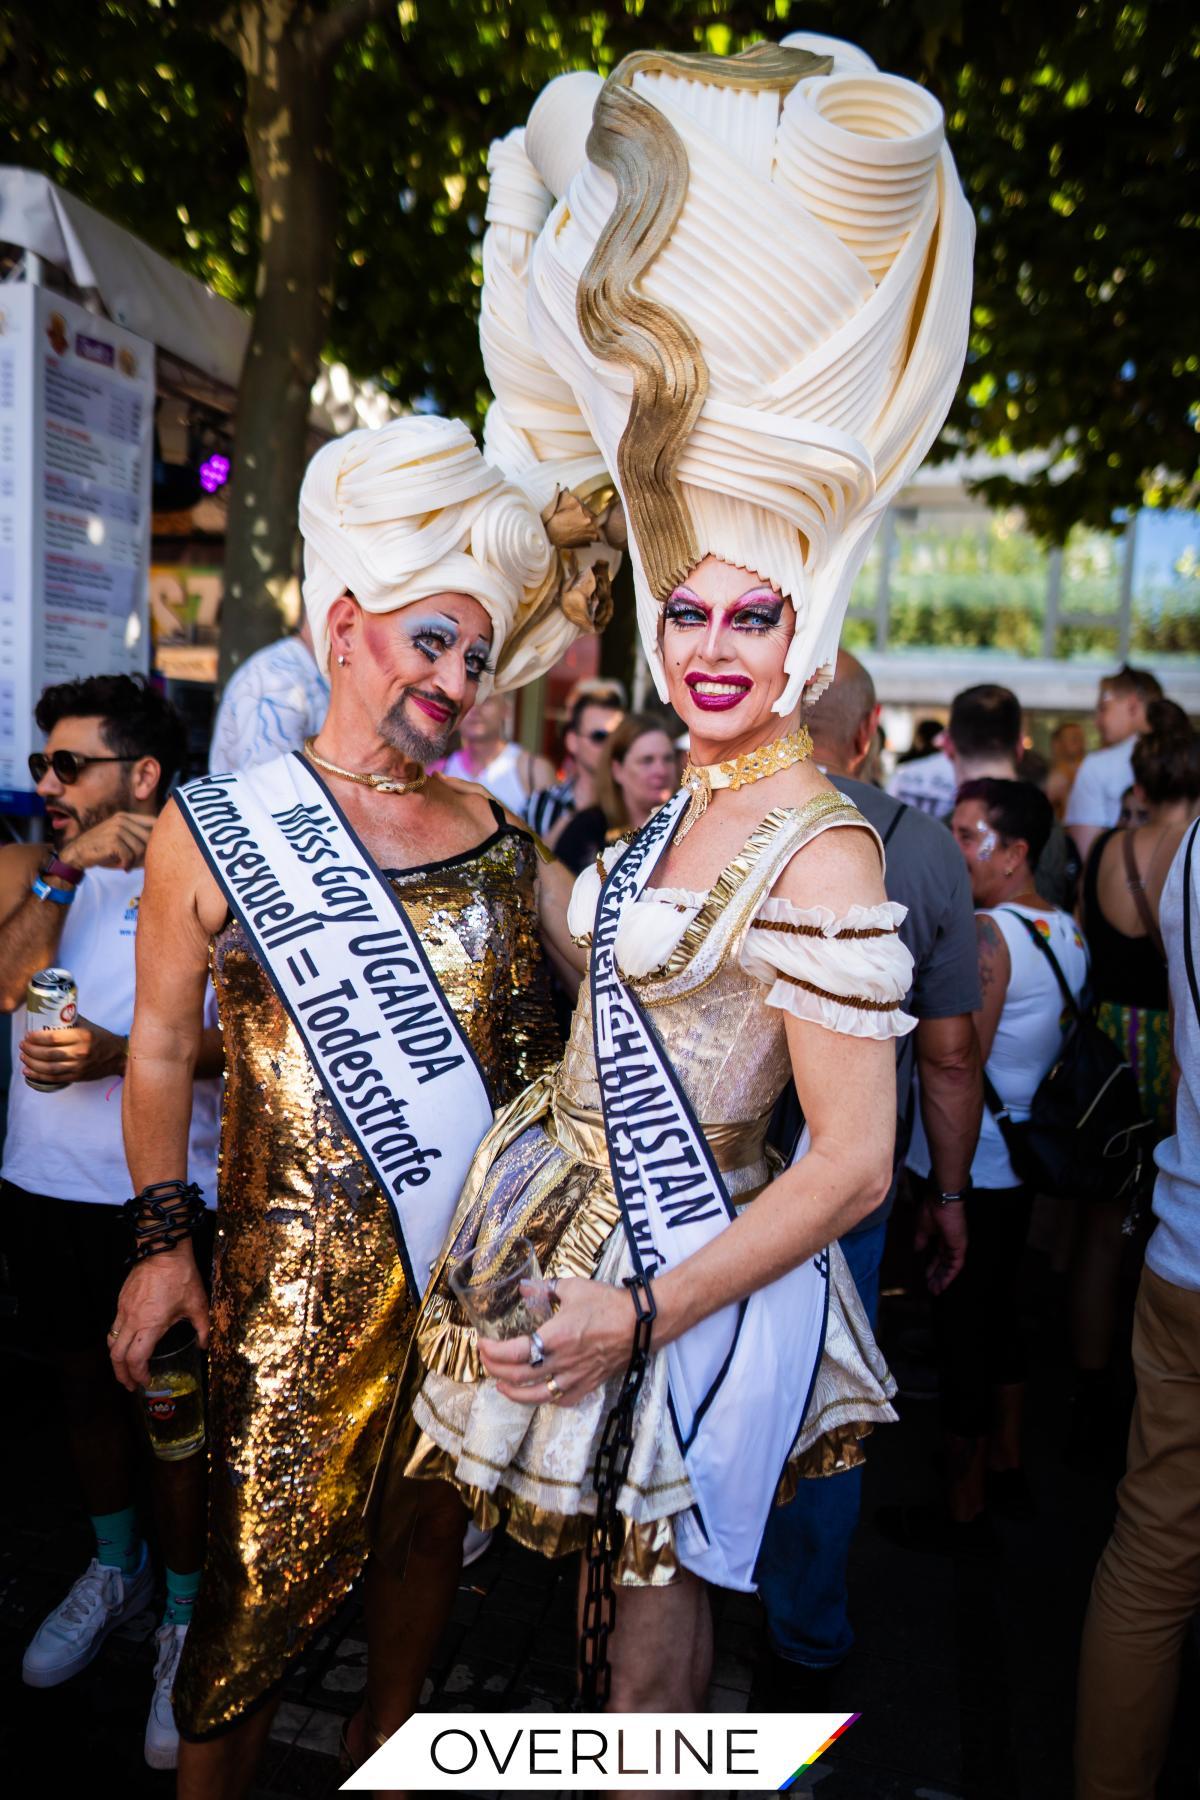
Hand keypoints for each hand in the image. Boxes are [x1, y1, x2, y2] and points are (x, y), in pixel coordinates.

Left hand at [20, 1015, 126, 1087]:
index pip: (53, 1038)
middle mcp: (80, 1052)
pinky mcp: (77, 1077)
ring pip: (49, 1068)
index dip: (37, 1038)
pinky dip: (39, 1076)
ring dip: (32, 1063)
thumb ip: (70, 1019)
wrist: (118, 1056)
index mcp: (82, 1036)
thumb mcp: (87, 1025)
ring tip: (23, 1057)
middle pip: (48, 1054)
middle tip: (22, 1045)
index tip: (28, 1035)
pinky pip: (54, 1078)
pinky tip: (29, 1071)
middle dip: (31, 1050)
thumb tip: (51, 1011)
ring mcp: (79, 1066)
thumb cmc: (101, 1038)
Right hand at [67, 811, 153, 872]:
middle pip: (149, 838)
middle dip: (145, 853)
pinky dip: (127, 864)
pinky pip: (130, 856)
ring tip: (127, 864)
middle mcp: (122, 820)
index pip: (153, 822)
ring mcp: (117, 830)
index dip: (158, 837)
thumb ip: (136, 836)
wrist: (77, 853)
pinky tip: (122, 866)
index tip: (155, 849)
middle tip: (136, 862)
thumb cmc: (101, 848)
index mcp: (125, 817)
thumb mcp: (118, 836)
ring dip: (135, 861)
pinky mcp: (113, 841)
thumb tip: (162, 845)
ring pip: (140, 849)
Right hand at [109, 1244, 208, 1389]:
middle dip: (121, 1374)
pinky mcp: (121, 1300)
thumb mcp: (198, 1305)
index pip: (136, 1360)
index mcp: (150, 1326)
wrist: (163, 1249)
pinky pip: (114, 1326)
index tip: (145, 1382)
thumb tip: (205, 1345)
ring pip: (111, 1341)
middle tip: (130, 1384)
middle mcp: (132, 1320)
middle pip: (116, 1356)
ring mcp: (123, 1310)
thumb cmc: (181, 1276)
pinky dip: (117, 1340)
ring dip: (116, 1359)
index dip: (138, 1375)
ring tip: (125, 1368)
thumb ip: (203, 1328)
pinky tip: (129, 1342)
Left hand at [477, 1276, 635, 1406]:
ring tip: (501, 1384)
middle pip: (519, 1375)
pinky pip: (560, 1400)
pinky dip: (543, 1399)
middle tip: (486, 1360)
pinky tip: (536, 1393)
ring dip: (513, 1392)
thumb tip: (523, 1288)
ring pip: (536, 1396)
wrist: (641, 1323)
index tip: (483, 1344)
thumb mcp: (573, 1288)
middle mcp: (562, 1362)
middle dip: (495, 1370)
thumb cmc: (608, 1304)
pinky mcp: (587, 1385)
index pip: (514, 1352)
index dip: (492, 1352)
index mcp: (556, 1337)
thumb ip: (544, 1288)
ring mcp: (574, 1377)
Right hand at [915, 1194, 967, 1294]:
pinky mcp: (960, 1248)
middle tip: (930, 1288)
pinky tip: (943, 1284)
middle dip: (937, 1276)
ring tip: (935, 1290)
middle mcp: (950, 1243)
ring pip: (950, 1267)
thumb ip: (921, 1240)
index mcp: (941, 1237)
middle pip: (944, 1264)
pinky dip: (949, 1276)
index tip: (925, 1277)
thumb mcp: (922, 1228)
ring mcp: (956, 1246)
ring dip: (943, 1279)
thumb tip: (917, 1251)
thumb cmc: (931, 1210)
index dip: (932, 1267)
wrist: (942, 1201)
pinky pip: (956, 1266)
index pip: (938, 1256)